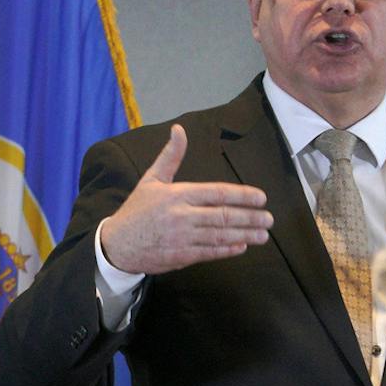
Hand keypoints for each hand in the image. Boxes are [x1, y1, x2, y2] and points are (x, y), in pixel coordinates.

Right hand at [96, 124, 271, 274]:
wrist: (117, 244)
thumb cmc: (137, 210)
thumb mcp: (151, 179)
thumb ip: (171, 156)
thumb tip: (179, 129)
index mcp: (177, 194)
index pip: (217, 193)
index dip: (242, 195)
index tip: (261, 198)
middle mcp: (182, 216)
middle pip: (223, 216)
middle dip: (250, 217)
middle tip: (269, 219)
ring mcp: (182, 238)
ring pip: (220, 236)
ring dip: (245, 235)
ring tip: (263, 235)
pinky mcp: (181, 256)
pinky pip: (210, 252)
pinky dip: (228, 250)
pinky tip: (241, 246)